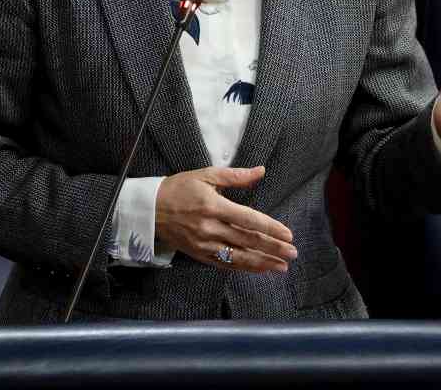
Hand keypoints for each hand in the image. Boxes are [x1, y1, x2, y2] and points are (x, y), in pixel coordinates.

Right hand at [155, 165, 296, 272]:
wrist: (148, 210)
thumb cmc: (179, 188)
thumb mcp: (206, 175)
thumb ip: (236, 176)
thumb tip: (261, 171)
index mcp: (213, 206)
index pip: (249, 220)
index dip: (270, 228)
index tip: (288, 234)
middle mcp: (210, 228)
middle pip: (247, 241)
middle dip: (273, 248)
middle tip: (292, 253)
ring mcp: (204, 244)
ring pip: (238, 256)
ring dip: (262, 263)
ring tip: (282, 266)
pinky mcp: (199, 255)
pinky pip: (225, 264)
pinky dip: (244, 268)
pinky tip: (259, 269)